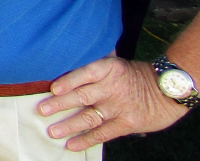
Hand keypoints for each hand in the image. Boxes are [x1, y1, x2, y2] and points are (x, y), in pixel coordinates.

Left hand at [37, 56, 188, 150]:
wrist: (167, 89)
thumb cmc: (135, 75)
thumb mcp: (116, 64)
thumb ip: (95, 70)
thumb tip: (64, 75)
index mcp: (108, 69)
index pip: (85, 74)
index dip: (68, 81)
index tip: (52, 89)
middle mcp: (112, 88)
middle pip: (82, 96)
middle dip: (60, 104)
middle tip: (42, 110)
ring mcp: (119, 107)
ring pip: (89, 117)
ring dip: (69, 125)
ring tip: (52, 131)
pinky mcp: (127, 123)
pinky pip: (103, 133)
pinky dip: (86, 140)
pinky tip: (72, 145)